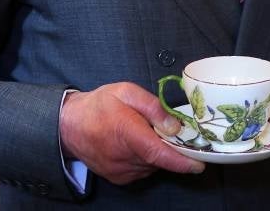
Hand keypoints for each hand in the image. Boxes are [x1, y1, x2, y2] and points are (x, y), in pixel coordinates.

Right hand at [60, 82, 204, 184]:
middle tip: (173, 131)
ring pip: (153, 165)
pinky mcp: (118, 178)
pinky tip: (138, 144)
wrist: (69, 125)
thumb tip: (175, 126)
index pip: (159, 153)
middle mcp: (124, 157)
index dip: (181, 161)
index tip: (200, 164)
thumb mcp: (127, 92)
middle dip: (172, 148)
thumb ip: (154, 107)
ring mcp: (120, 170)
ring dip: (158, 152)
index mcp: (127, 133)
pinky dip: (147, 159)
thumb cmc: (100, 104)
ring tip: (147, 133)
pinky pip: (143, 170)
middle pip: (160, 158)